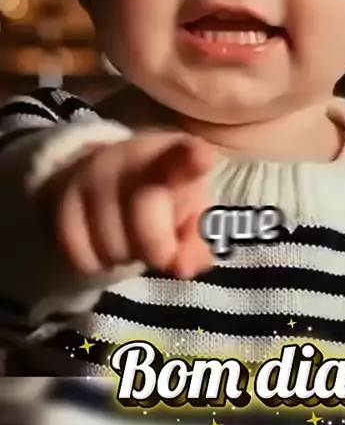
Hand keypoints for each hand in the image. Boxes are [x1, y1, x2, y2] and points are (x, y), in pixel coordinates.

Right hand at [38, 131, 215, 279]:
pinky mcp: (63, 200)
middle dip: (157, 248)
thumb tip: (180, 267)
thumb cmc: (165, 198)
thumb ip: (198, 243)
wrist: (108, 175)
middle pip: (145, 224)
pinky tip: (104, 241)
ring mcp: (92, 177)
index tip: (202, 159)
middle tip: (161, 244)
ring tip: (130, 235)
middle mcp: (130, 159)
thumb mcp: (192, 216)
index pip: (186, 156)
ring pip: (113, 247)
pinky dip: (97, 263)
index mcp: (175, 158)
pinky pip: (83, 257)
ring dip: (127, 256)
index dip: (194, 160)